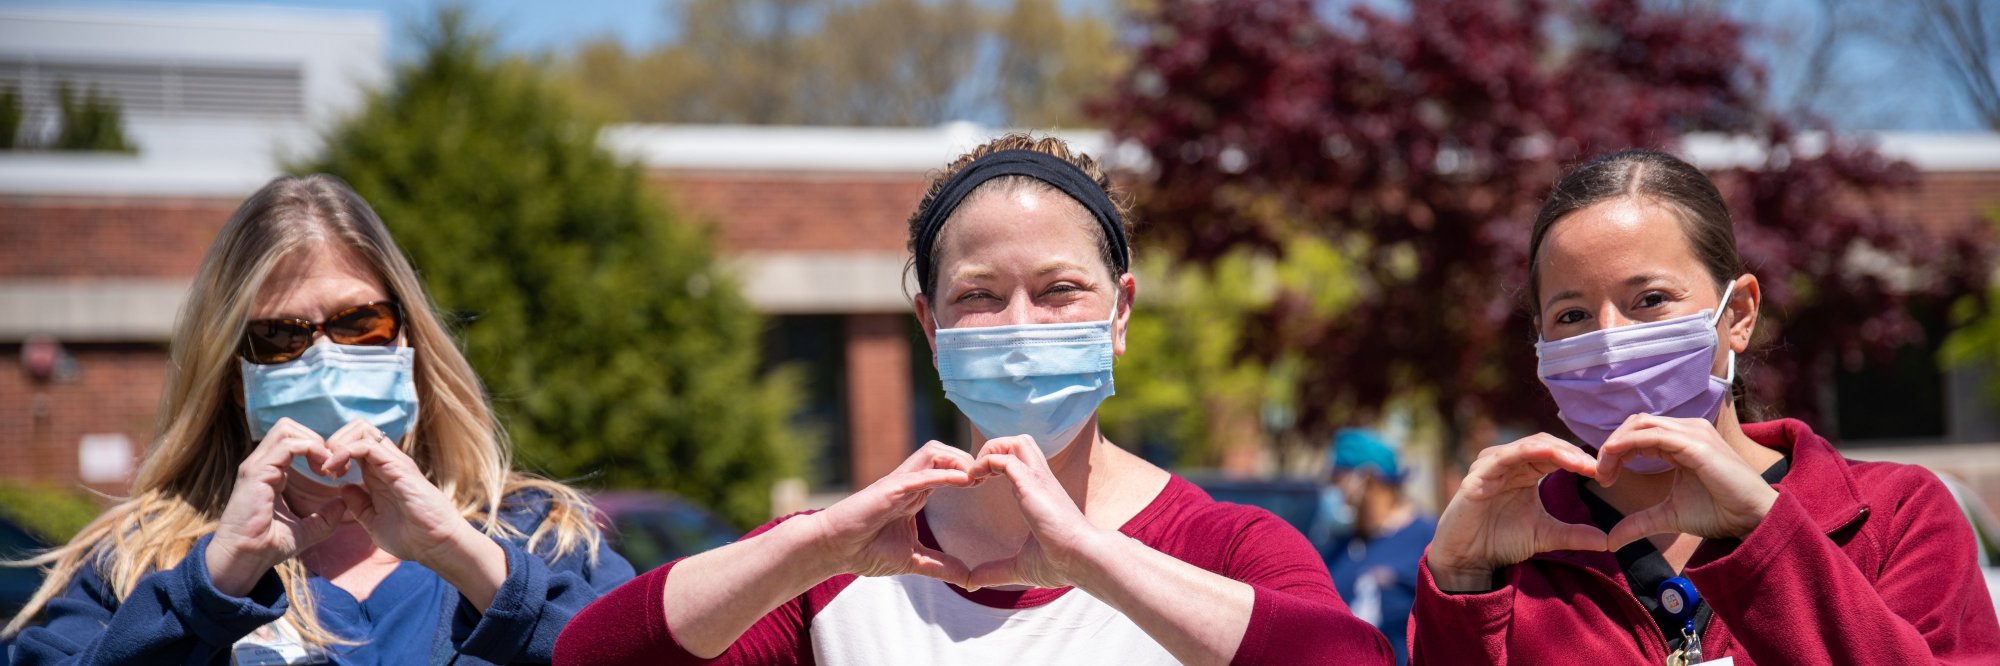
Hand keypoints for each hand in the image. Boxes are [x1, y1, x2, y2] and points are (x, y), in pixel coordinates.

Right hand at [205, 418, 347, 596]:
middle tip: (333, 464)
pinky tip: (323, 469)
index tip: (336, 470)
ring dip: (314, 442)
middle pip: (288, 427)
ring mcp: (257, 465)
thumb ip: (324, 517)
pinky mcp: (257, 471)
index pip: (293, 440)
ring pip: (287, 428)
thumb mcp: (306, 529)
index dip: (318, 449)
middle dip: (316, 439)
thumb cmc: (269, 546)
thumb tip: (342, 503)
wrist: (245, 559)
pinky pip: (288, 445)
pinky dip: (310, 450)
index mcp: (270, 472)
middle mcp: (261, 464)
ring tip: (328, 466)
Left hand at [320, 419, 479, 566]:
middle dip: (334, 441)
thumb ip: (359, 504)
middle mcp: (387, 463)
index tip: (324, 474)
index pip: (355, 444)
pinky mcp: (398, 467)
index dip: (335, 452)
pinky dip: (345, 452)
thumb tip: (343, 488)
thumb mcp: (374, 521)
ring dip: (338, 444)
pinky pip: (367, 445)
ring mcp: (393, 462)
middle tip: (324, 467)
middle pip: (358, 429)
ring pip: (362, 430)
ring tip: (328, 467)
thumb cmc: (412, 537)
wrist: (436, 545)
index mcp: (381, 474)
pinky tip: (335, 471)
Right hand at [804, 442, 979, 582]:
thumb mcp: (913, 560)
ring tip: (977, 478)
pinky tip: (964, 480)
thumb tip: (968, 579)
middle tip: (989, 476)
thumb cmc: (865, 550)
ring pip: (934, 452)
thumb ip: (940, 566)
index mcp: (915, 494)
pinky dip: (943, 474)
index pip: (948, 468)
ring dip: (958, 460)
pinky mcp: (890, 490)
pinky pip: (920, 475)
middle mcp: (909, 483)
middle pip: (945, 452)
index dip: (970, 471)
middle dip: (969, 459)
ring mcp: (899, 484)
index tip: (989, 485)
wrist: (833, 550)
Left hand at [965, 436, 1106, 590]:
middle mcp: (1040, 480)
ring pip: (1015, 441)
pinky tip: (974, 481)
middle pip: (1018, 441)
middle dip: (994, 449)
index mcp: (1039, 493)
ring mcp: (1038, 479)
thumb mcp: (1020, 566)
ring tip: (976, 474)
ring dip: (991, 450)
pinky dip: (986, 463)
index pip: (1019, 460)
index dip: (995, 464)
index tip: (977, 485)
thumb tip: (971, 584)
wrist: (1082, 559)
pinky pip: (1005, 458)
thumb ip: (995, 571)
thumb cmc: (1061, 562)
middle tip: (977, 476)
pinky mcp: (1032, 483)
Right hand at [1428, 433, 1608, 591]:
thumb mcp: (1546, 535)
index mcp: (1523, 471)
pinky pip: (1505, 456)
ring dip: (1558, 451)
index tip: (1605, 474)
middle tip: (1597, 468)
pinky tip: (1550, 455)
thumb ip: (1574, 534)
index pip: (1555, 453)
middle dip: (1573, 453)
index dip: (1580, 460)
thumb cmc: (1500, 541)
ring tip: (1582, 465)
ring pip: (1528, 445)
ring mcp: (1491, 466)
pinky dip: (1528, 452)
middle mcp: (1508, 463)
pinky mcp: (1478, 476)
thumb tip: (1608, 541)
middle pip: (1545, 444)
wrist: (1469, 559)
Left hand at [1595, 414, 1777, 548]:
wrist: (1751, 519)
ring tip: (1605, 473)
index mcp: (1681, 441)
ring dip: (1615, 445)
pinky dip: (1627, 445)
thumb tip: (1611, 541)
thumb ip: (1639, 522)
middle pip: (1635, 423)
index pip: (1638, 432)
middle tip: (1601, 475)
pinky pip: (1652, 436)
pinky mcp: (1696, 444)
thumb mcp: (1668, 516)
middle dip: (1611, 446)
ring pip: (1641, 424)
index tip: (1603, 478)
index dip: (1615, 450)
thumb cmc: (1717, 512)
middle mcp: (1687, 430)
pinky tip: (1614, 461)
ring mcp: (1693, 434)